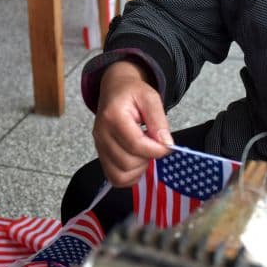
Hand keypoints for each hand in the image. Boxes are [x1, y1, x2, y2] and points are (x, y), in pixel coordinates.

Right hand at [92, 61, 172, 186]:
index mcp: (113, 116)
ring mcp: (99, 146)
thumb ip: (159, 121)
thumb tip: (166, 144)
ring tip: (145, 153)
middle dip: (147, 158)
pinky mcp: (100, 155)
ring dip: (138, 170)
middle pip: (127, 162)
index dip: (156, 150)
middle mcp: (101, 134)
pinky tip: (137, 162)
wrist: (115, 89)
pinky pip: (114, 178)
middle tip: (154, 145)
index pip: (136, 144)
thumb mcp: (151, 98)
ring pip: (119, 175)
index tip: (167, 145)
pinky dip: (129, 176)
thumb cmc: (132, 92)